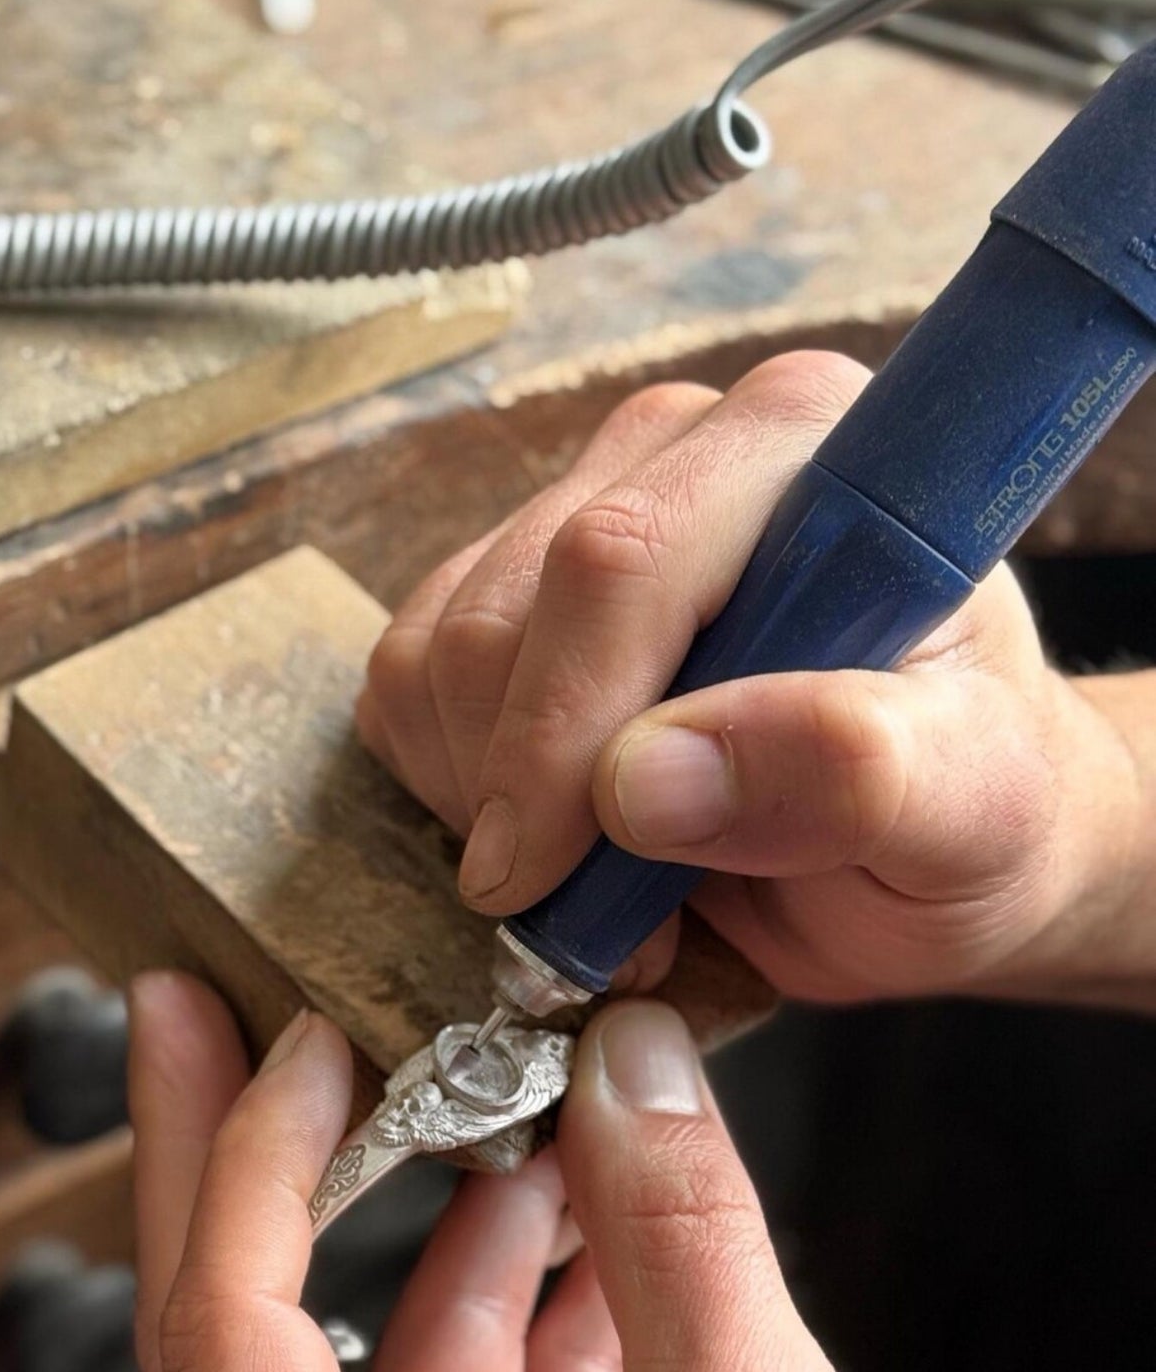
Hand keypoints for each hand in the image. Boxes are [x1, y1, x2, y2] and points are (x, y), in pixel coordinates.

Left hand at [129, 971, 1020, 1371]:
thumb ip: (672, 1232)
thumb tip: (627, 1060)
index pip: (228, 1335)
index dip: (250, 1164)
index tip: (288, 1038)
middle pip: (233, 1323)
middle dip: (236, 1155)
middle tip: (198, 1004)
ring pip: (365, 1328)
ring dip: (436, 1199)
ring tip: (492, 1073)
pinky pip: (453, 1368)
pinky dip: (509, 1275)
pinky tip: (569, 1187)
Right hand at [356, 350, 1145, 1004]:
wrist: (922, 848)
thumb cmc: (971, 818)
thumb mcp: (969, 816)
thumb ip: (849, 774)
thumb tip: (642, 780)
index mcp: (803, 447)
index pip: (614, 562)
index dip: (556, 732)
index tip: (545, 881)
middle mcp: (674, 453)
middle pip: (497, 618)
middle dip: (525, 800)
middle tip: (623, 924)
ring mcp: (570, 515)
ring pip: (430, 663)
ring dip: (486, 809)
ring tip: (612, 890)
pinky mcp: (498, 594)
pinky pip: (400, 697)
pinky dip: (453, 796)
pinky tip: (559, 840)